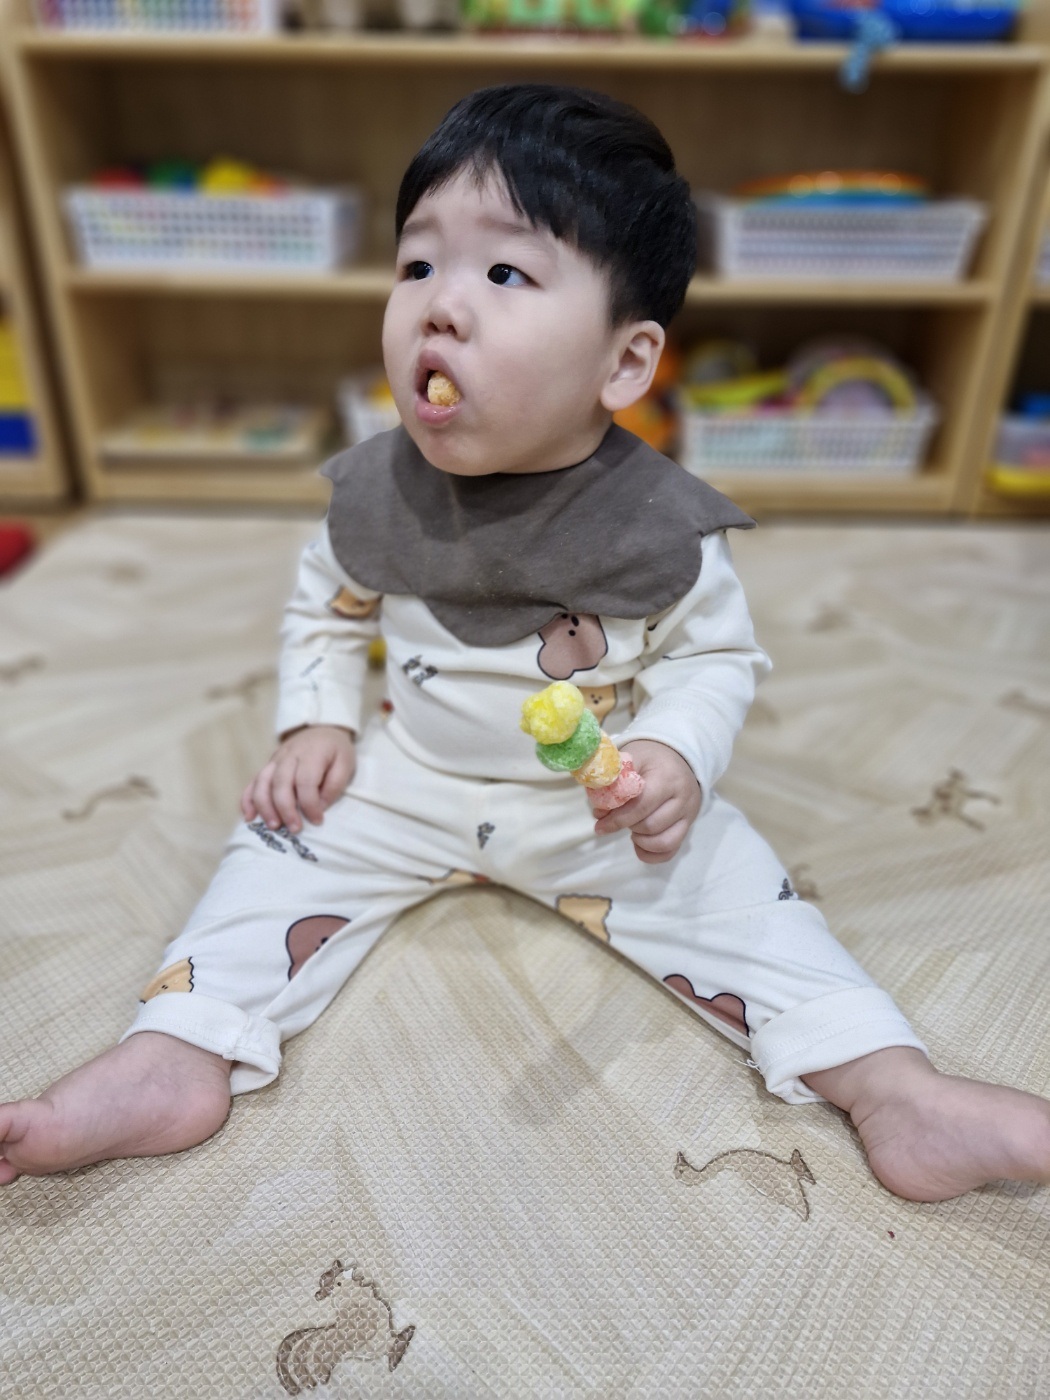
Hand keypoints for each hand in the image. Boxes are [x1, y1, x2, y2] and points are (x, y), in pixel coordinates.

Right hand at [240, 724, 355, 834]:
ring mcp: (275, 760)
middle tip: (295, 829)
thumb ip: (335, 784)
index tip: (318, 821)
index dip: (310, 804)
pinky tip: (249, 817)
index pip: (306, 781)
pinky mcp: (268, 766)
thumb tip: (320, 806)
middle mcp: (289, 755)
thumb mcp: (346, 763)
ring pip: (263, 782)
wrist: (321, 730)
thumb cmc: (335, 751)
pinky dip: (248, 800)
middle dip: (286, 809)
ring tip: (274, 826)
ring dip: (265, 806)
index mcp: (312, 753)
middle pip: (281, 783)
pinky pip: (253, 782)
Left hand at [593, 739, 700, 863]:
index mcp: (666, 777)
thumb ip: (612, 781)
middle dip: (627, 826)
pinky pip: (671, 851)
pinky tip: (638, 842)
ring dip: (641, 841)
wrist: (676, 757)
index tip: (599, 824)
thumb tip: (599, 811)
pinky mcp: (688, 826)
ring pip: (664, 842)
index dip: (618, 819)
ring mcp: (689, 814)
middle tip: (615, 820)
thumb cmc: (649, 758)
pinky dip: (651, 854)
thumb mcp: (631, 757)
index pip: (642, 805)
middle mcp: (683, 797)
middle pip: (651, 826)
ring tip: (631, 829)